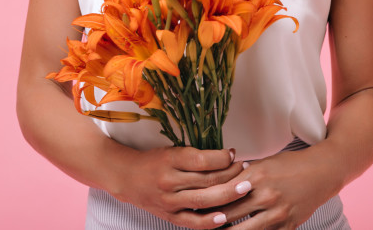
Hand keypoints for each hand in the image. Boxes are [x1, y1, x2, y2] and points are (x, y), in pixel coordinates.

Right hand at [108, 146, 253, 228]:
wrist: (126, 177)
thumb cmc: (153, 161)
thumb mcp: (171, 150)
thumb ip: (196, 156)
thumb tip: (227, 157)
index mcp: (170, 159)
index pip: (204, 160)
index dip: (224, 157)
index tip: (234, 154)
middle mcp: (169, 181)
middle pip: (209, 180)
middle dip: (233, 175)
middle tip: (247, 169)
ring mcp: (169, 201)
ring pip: (206, 200)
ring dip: (229, 194)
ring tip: (245, 187)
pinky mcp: (169, 216)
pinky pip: (194, 222)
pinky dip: (210, 221)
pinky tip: (225, 217)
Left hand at [210, 148, 341, 229]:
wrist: (322, 172)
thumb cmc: (290, 164)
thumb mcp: (263, 163)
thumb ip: (242, 174)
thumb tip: (217, 182)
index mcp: (256, 176)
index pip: (223, 193)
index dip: (206, 203)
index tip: (193, 208)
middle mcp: (266, 196)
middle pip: (229, 214)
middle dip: (211, 221)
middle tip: (197, 224)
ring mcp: (278, 213)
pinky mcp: (288, 226)